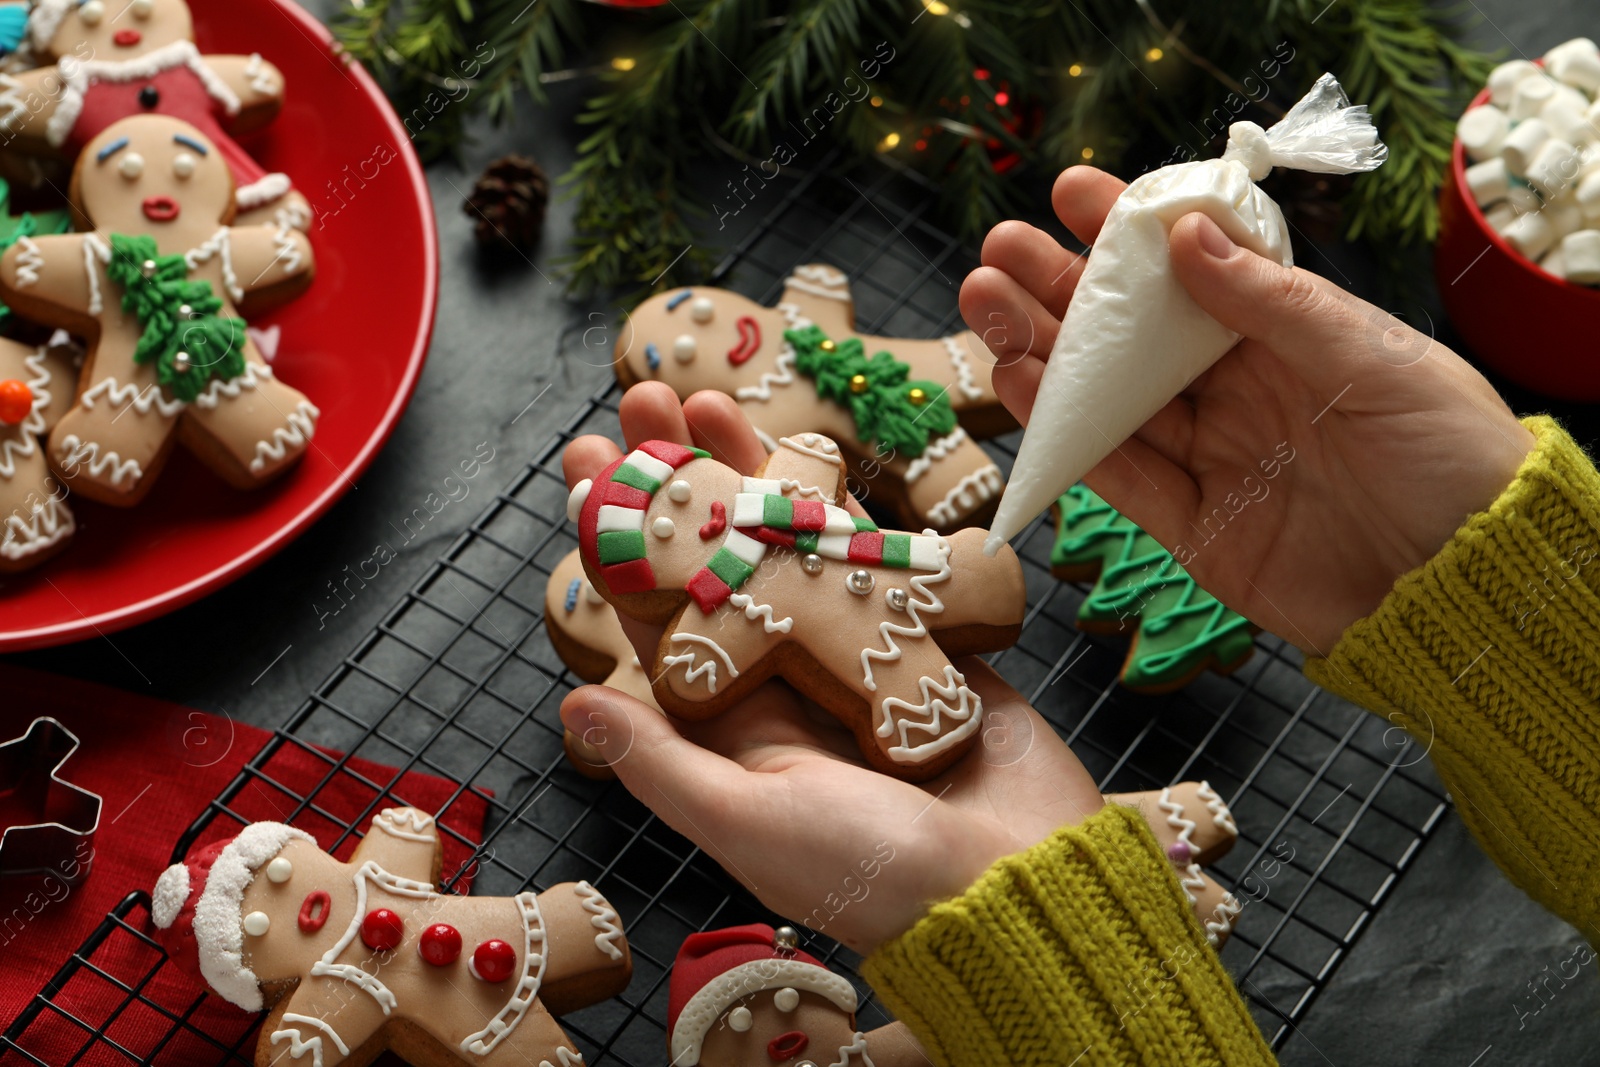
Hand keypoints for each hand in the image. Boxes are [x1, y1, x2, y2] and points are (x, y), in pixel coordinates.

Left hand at [559, 382, 1112, 953]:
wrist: (1023, 880)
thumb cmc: (878, 871)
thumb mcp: (753, 820)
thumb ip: (666, 763)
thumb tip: (572, 704)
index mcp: (732, 731)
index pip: (658, 617)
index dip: (621, 540)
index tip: (588, 467)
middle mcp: (785, 684)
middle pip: (717, 564)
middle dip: (679, 484)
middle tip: (641, 399)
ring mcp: (855, 655)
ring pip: (790, 545)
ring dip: (752, 472)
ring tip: (709, 398)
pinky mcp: (925, 636)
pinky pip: (876, 555)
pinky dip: (845, 502)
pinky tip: (812, 445)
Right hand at [962, 167, 1536, 652]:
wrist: (1462, 589)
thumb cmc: (1447, 459)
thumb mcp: (1374, 361)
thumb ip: (1274, 304)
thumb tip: (1188, 233)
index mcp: (1289, 338)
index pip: (1196, 272)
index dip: (1134, 233)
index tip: (1074, 193)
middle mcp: (1239, 391)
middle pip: (1133, 334)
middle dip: (1062, 288)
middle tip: (999, 250)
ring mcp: (1210, 457)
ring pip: (1109, 397)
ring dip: (1042, 351)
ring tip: (983, 306)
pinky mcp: (1189, 525)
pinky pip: (1116, 472)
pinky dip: (1065, 430)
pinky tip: (1019, 383)